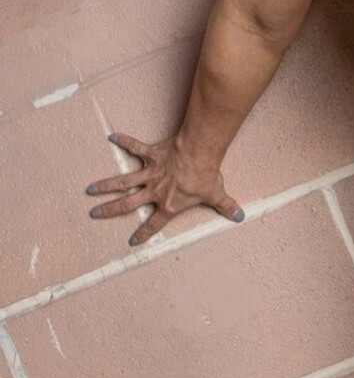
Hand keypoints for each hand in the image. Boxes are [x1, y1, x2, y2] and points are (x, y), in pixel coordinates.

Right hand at [85, 132, 243, 247]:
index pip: (154, 224)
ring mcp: (151, 173)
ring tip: (89, 189)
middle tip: (94, 214)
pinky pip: (136, 147)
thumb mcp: (216, 194)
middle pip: (128, 204)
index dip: (144, 233)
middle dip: (111, 210)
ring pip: (124, 181)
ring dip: (106, 185)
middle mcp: (155, 191)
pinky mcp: (151, 154)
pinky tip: (112, 136)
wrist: (198, 153)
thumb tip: (240, 216)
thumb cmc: (205, 176)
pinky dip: (125, 141)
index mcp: (169, 204)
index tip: (132, 241)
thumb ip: (226, 206)